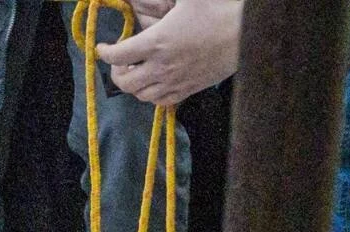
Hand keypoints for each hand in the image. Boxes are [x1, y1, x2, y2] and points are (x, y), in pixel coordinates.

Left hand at [98, 0, 238, 106]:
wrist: (247, 34)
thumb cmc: (217, 9)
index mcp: (157, 41)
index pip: (118, 55)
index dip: (105, 52)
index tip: (102, 47)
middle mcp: (162, 67)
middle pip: (125, 82)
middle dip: (116, 73)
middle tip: (119, 62)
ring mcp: (176, 82)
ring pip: (142, 96)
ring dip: (133, 86)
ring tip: (135, 73)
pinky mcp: (190, 90)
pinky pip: (163, 103)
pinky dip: (152, 96)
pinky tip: (154, 84)